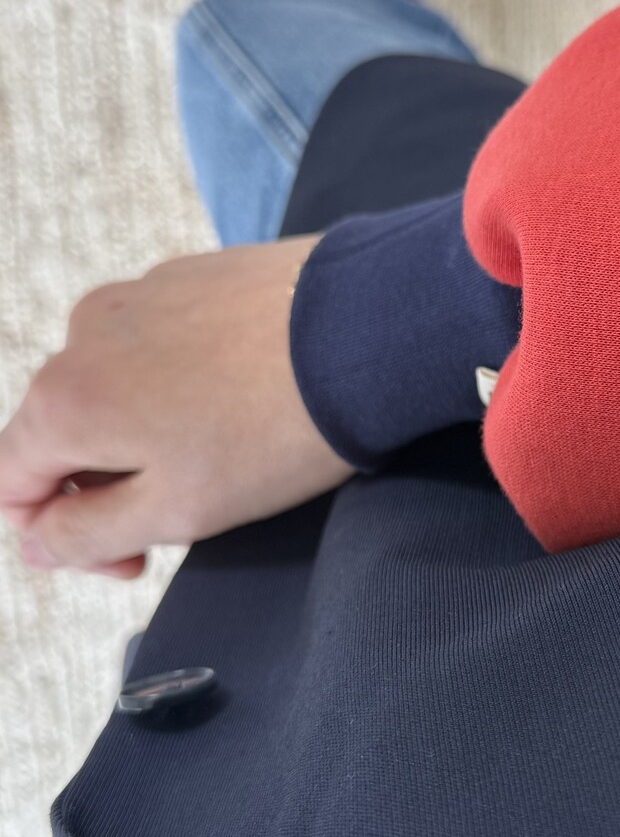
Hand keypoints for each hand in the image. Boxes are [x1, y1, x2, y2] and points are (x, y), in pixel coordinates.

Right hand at [0, 238, 354, 578]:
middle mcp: (81, 336)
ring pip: (111, 389)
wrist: (366, 334)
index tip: (128, 558)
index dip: (57, 536)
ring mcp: (134, 297)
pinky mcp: (184, 278)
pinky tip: (241, 402)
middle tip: (188, 513)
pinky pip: (156, 348)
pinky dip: (180, 386)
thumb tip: (38, 541)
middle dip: (108, 487)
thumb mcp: (174, 512)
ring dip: (146, 435)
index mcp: (62, 400)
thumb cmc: (274, 431)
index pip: (9, 484)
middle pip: (59, 434)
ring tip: (224, 452)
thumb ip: (86, 534)